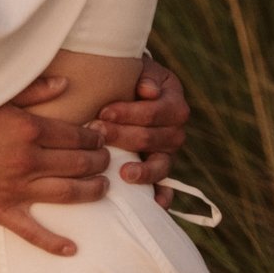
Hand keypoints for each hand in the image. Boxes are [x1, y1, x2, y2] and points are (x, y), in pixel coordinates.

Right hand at [0, 77, 109, 256]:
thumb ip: (33, 90)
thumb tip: (65, 84)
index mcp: (28, 128)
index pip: (77, 134)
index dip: (95, 135)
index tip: (102, 135)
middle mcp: (27, 159)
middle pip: (78, 163)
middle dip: (99, 161)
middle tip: (108, 161)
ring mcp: (15, 188)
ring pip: (67, 193)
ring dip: (90, 192)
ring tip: (102, 189)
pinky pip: (33, 231)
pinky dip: (54, 242)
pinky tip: (72, 249)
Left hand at [89, 55, 189, 206]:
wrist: (123, 84)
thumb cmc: (125, 76)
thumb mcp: (133, 68)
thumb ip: (141, 75)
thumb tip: (147, 90)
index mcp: (173, 101)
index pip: (159, 111)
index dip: (132, 113)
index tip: (104, 112)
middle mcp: (176, 129)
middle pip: (156, 138)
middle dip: (126, 136)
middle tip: (98, 133)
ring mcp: (168, 152)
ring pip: (163, 164)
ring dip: (143, 170)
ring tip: (123, 174)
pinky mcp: (159, 169)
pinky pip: (166, 186)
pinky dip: (162, 196)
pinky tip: (153, 205)